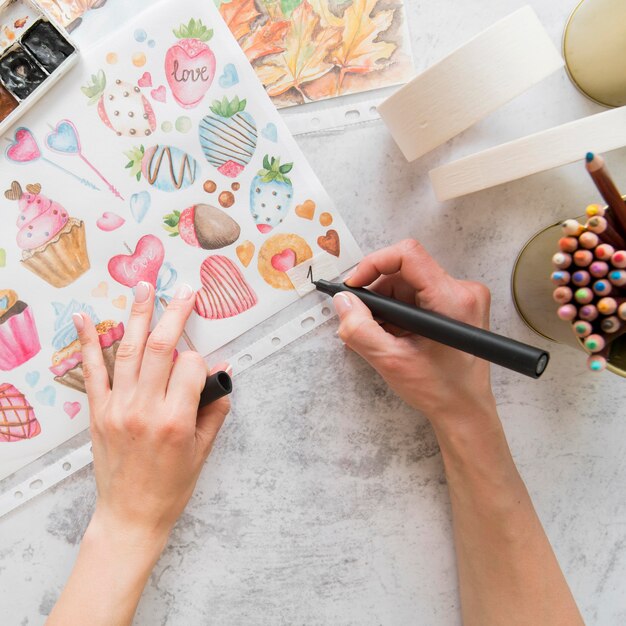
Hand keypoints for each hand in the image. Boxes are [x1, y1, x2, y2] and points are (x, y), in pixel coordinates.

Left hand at [73, 281, 229, 541]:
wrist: (131, 515)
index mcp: (175, 420)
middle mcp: (144, 409)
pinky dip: (86, 342)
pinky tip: (84, 318)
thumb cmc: (171, 487)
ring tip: (144, 287)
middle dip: (176, 312)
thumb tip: (223, 373)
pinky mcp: (98, 412)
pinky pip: (92, 370)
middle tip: (185, 290)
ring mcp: (117, 408)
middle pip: (161, 347)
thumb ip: (215, 408)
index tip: (203, 367)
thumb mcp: (203, 450)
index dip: (201, 360)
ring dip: (138, 314)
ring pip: (129, 349)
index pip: (191, 366)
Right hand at [334, 240, 496, 429]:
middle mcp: (463, 291)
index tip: (354, 286)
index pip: (408, 255)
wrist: (465, 411)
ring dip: (387, 305)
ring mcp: (463, 298)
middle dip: (377, 293)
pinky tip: (393, 334)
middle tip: (362, 320)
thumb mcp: (390, 361)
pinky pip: (418, 295)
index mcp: (451, 300)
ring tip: (379, 333)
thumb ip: (360, 329)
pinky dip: (399, 311)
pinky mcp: (458, 306)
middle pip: (405, 271)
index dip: (374, 264)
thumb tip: (342, 301)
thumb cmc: (438, 390)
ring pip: (409, 283)